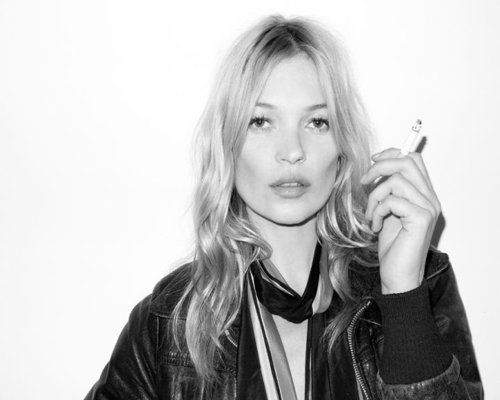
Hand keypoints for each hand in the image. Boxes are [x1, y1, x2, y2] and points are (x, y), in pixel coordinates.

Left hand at [360, 148, 440, 293]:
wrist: (399, 275)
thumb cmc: (393, 246)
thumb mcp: (388, 212)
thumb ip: (388, 191)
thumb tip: (376, 169)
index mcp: (424, 194)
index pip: (413, 160)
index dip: (391, 154)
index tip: (372, 162)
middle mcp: (430, 198)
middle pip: (407, 162)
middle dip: (380, 167)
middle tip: (365, 182)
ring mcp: (428, 208)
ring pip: (395, 181)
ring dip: (374, 197)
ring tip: (371, 215)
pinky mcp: (421, 219)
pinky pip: (392, 201)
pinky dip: (377, 211)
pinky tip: (376, 226)